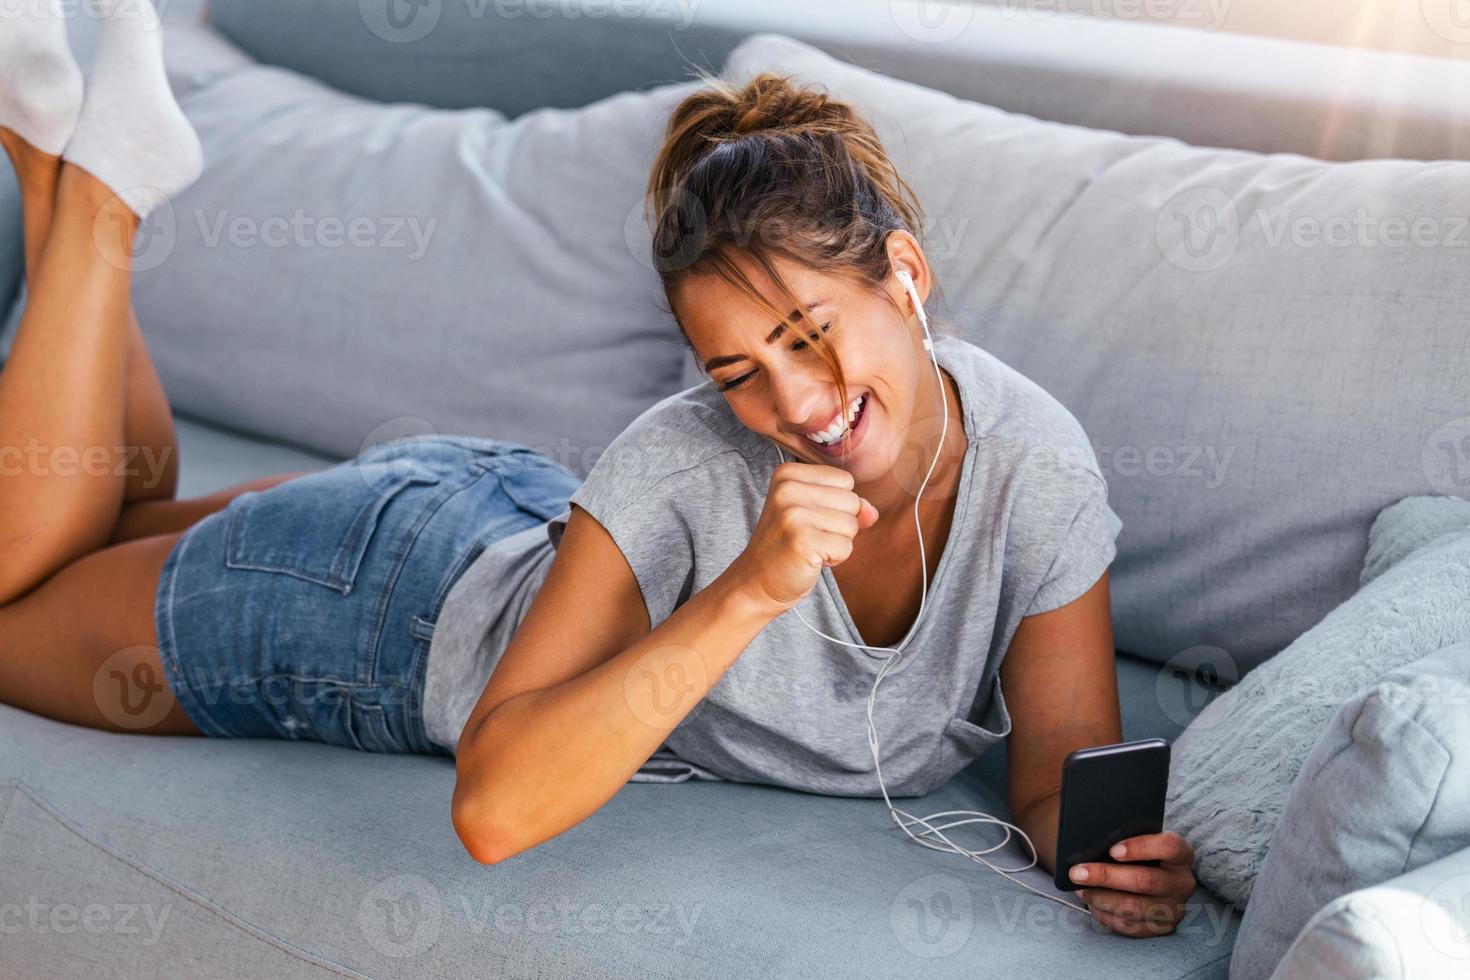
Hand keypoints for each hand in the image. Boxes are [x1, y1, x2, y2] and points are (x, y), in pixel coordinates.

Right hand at [727, 461, 878, 612]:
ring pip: (852, 525)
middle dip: (839, 525)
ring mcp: (793, 515)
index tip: (809, 520)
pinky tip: (810, 559)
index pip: (845, 480)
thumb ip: (847, 506)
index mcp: (787, 474)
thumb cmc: (788, 545)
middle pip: (851, 501)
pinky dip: (834, 559)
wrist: (757, 582)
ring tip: (809, 548)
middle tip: (809, 537)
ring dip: (837, 543)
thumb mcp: (815, 514)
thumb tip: (871, 512)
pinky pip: (846, 547)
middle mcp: (787, 489)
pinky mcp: (802, 541)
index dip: (836, 505)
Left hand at [1067, 831, 1196, 937]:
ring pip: (1135, 907)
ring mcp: (1174, 908)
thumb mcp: (1138, 837)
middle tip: (1076, 872)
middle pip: (1145, 881)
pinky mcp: (1161, 928)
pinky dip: (1106, 915)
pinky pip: (1131, 927)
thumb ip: (1121, 833)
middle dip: (1106, 876)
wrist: (1152, 874)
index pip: (1168, 847)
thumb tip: (1089, 834)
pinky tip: (1091, 903)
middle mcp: (1182, 882)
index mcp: (1181, 853)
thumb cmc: (1139, 851)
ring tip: (1080, 889)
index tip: (1112, 849)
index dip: (1140, 848)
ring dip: (1101, 898)